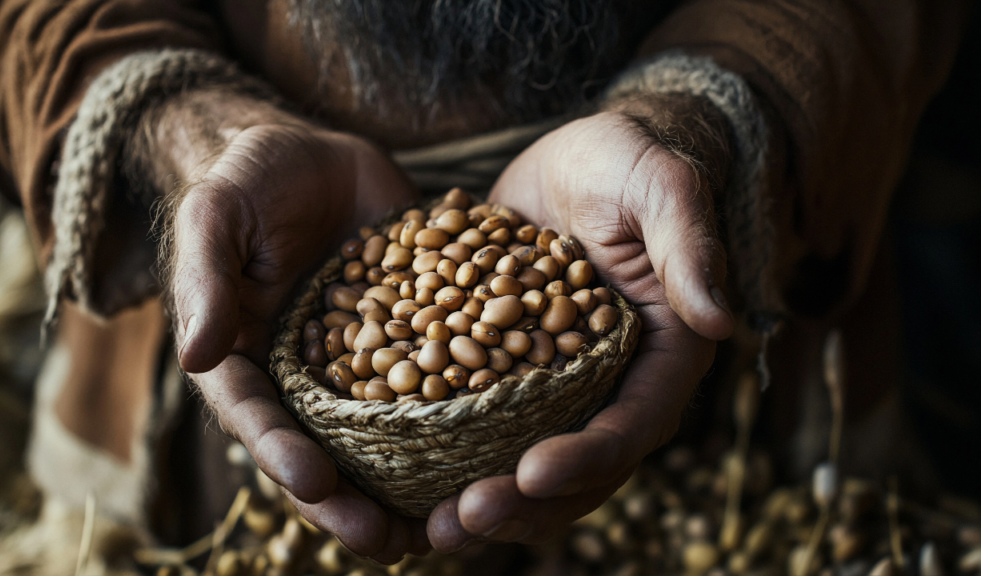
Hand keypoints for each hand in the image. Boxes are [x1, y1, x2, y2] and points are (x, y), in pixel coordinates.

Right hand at [153, 91, 426, 561]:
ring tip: (448, 525)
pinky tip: (499, 448)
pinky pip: (440, 380)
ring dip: (412, 484)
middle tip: (390, 543)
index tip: (315, 484)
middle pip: (325, 450)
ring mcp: (366, 361)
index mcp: (249, 357)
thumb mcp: (216, 214)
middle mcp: (308, 375)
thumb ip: (204, 278)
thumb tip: (193, 356)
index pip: (258, 418)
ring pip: (386, 435)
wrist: (316, 155)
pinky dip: (463, 419)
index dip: (282, 456)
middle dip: (352, 502)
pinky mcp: (416, 337)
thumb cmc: (249, 179)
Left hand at [427, 108, 734, 549]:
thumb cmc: (632, 160)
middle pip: (578, 466)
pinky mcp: (506, 369)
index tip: (532, 473)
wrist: (582, 157)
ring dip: (482, 498)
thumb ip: (690, 246)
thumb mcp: (661, 187)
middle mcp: (611, 383)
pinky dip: (448, 454)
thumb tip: (720, 319)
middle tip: (462, 520)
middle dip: (524, 504)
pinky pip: (482, 425)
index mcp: (661, 353)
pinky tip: (398, 475)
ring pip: (527, 461)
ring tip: (428, 527)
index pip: (635, 422)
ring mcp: (556, 384)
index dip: (589, 457)